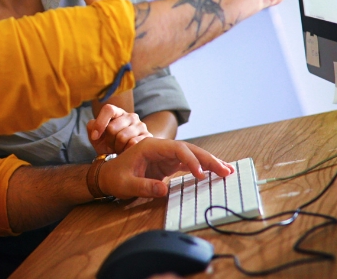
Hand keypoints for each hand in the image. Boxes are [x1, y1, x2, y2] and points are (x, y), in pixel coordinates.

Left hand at [88, 103, 152, 154]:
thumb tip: (94, 128)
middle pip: (112, 127)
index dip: (100, 123)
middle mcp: (131, 116)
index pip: (108, 109)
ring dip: (117, 147)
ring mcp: (141, 126)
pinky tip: (126, 152)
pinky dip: (126, 151)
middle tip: (111, 146)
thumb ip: (92, 128)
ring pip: (122, 137)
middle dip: (108, 141)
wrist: (126, 159)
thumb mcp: (97, 138)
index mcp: (118, 112)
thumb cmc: (109, 146)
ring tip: (119, 149)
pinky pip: (133, 144)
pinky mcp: (148, 137)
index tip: (95, 137)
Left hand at [98, 138, 233, 199]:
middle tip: (226, 170)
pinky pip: (188, 163)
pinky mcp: (168, 163)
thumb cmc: (115, 178)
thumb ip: (143, 186)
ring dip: (209, 162)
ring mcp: (165, 155)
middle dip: (208, 159)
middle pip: (188, 149)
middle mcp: (160, 147)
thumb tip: (163, 190)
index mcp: (150, 146)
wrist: (108, 176)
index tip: (200, 174)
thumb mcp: (126, 184)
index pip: (176, 149)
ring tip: (228, 170)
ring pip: (192, 155)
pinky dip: (202, 168)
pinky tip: (215, 173)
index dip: (190, 160)